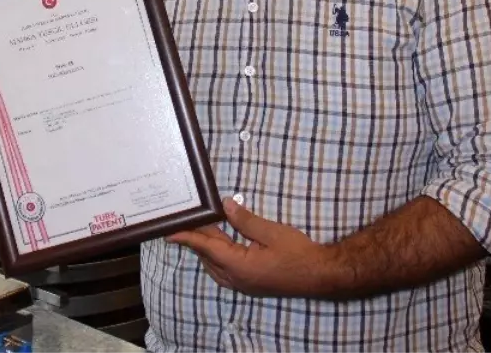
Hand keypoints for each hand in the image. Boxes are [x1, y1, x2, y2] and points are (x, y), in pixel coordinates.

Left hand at [167, 198, 337, 297]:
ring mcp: (244, 284)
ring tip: (202, 227)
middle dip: (197, 239)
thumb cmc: (299, 253)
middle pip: (208, 257)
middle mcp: (237, 279)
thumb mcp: (272, 232)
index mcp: (239, 266)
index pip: (206, 248)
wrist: (321, 275)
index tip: (169, 232)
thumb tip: (225, 206)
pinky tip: (220, 243)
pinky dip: (218, 255)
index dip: (187, 238)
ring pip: (215, 265)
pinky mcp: (251, 283)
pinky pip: (225, 270)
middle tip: (188, 219)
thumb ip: (245, 220)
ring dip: (207, 248)